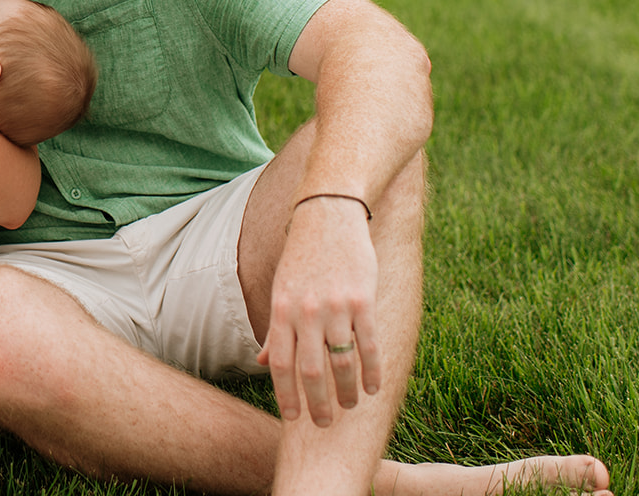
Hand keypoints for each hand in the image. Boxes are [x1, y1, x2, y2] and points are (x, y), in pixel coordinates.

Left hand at [256, 197, 381, 426]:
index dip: (286, 395)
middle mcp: (306, 311)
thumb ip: (275, 328)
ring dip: (347, 391)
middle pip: (311, 370)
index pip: (280, 364)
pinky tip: (374, 388)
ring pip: (342, 362)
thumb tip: (264, 362)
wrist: (328, 214)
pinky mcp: (362, 300)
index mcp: (282, 310)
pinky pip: (368, 344)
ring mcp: (335, 306)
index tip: (293, 419)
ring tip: (350, 406)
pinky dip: (372, 371)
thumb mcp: (280, 289)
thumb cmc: (301, 255)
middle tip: (324, 423)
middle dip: (317, 403)